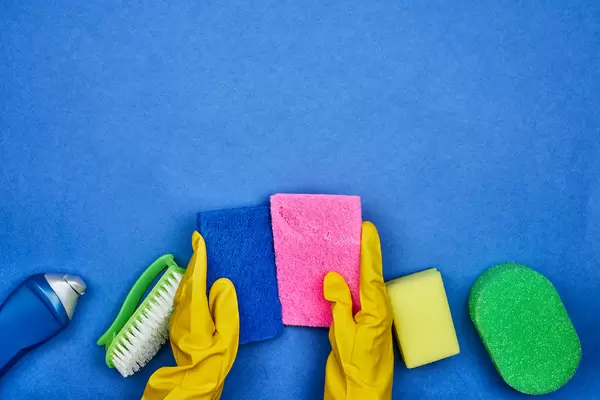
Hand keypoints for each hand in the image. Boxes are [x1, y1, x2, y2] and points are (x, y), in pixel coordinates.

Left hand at [143, 232, 238, 399]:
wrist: (196, 381)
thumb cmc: (215, 359)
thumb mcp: (228, 334)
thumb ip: (225, 307)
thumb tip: (222, 283)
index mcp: (195, 311)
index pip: (196, 277)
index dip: (198, 257)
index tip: (198, 239)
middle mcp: (182, 311)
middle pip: (187, 280)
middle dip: (194, 261)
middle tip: (198, 244)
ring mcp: (177, 318)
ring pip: (183, 288)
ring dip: (191, 273)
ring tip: (199, 260)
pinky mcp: (177, 324)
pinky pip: (183, 297)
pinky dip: (189, 284)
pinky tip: (194, 283)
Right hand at [323, 221, 393, 399]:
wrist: (359, 394)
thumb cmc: (357, 366)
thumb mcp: (345, 332)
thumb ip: (340, 303)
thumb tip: (333, 278)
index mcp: (377, 308)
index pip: (372, 271)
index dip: (369, 248)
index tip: (367, 228)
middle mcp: (376, 308)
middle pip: (370, 274)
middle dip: (364, 253)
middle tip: (357, 231)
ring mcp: (368, 317)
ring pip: (361, 286)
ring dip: (354, 268)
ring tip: (346, 248)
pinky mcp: (357, 326)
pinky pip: (353, 298)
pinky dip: (346, 286)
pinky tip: (337, 280)